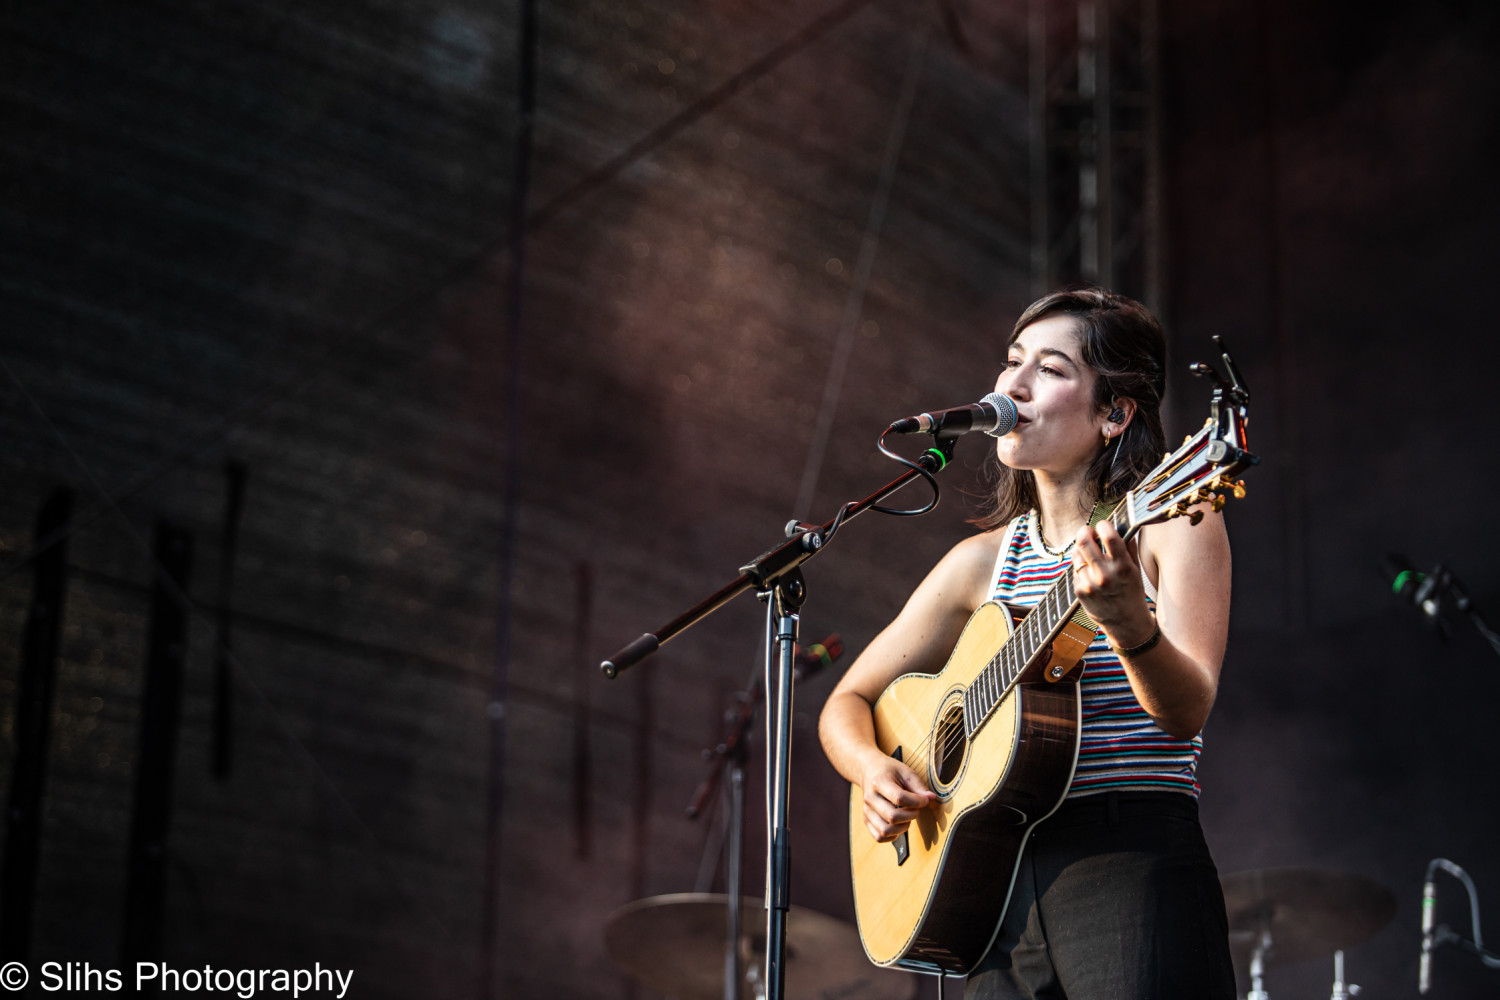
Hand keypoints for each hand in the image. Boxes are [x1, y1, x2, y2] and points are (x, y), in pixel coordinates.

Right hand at [858, 756, 937, 842]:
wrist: (869, 771)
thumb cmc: (889, 771)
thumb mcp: (905, 771)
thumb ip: (918, 785)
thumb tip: (931, 798)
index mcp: (879, 782)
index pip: (899, 798)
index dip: (917, 802)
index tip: (925, 800)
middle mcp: (870, 798)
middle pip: (892, 816)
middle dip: (911, 815)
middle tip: (916, 808)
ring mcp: (867, 811)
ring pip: (885, 830)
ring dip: (902, 828)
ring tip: (907, 817)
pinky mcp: (866, 820)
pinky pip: (879, 837)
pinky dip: (892, 836)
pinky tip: (899, 825)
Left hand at [1071, 520, 1152, 643]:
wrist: (1126, 624)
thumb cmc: (1132, 594)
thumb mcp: (1136, 571)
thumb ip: (1129, 547)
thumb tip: (1120, 526)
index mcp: (1123, 567)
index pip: (1109, 537)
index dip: (1103, 526)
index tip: (1103, 525)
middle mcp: (1105, 575)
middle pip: (1084, 542)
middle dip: (1084, 532)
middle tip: (1087, 531)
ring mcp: (1090, 584)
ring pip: (1076, 554)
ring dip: (1081, 550)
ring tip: (1090, 554)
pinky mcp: (1080, 591)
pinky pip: (1075, 570)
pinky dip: (1081, 567)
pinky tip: (1090, 574)